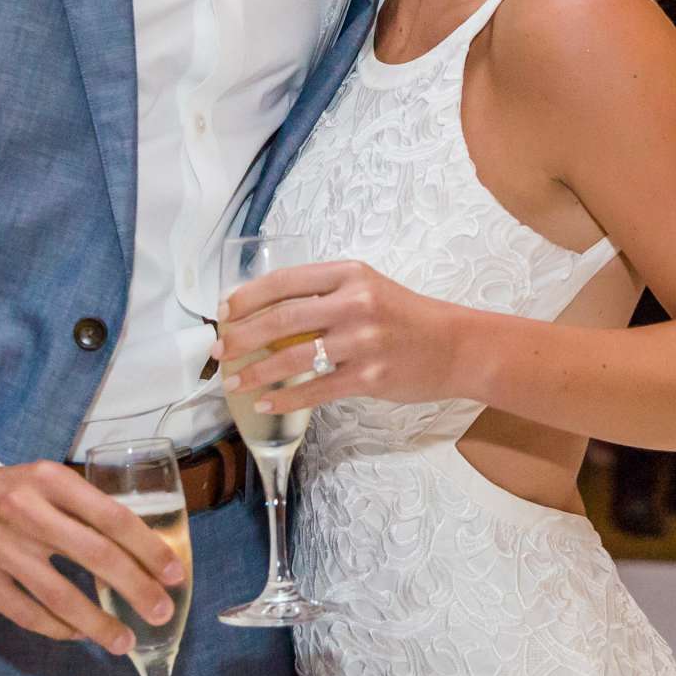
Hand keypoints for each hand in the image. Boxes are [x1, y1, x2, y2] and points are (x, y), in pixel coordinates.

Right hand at [0, 463, 184, 654]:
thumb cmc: (12, 494)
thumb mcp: (47, 483)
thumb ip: (86, 509)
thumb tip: (146, 550)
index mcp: (50, 479)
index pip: (111, 516)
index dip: (147, 548)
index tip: (173, 574)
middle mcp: (23, 508)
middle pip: (93, 554)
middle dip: (135, 587)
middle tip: (161, 612)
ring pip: (59, 594)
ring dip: (98, 623)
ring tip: (125, 641)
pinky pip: (27, 612)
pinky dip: (58, 629)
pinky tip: (80, 634)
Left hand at [217, 260, 458, 416]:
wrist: (457, 346)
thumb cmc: (406, 317)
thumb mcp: (368, 288)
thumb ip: (325, 295)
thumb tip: (268, 313)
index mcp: (349, 274)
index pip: (285, 280)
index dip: (248, 296)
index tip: (224, 311)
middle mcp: (354, 303)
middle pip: (282, 317)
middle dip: (242, 335)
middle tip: (218, 349)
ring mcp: (363, 341)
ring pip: (294, 355)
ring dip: (256, 371)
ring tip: (233, 381)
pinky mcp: (370, 377)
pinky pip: (317, 388)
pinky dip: (287, 396)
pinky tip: (266, 401)